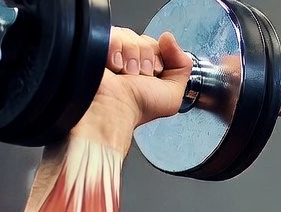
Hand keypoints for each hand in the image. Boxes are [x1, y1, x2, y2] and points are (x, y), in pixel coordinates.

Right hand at [70, 28, 192, 152]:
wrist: (114, 108)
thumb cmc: (138, 107)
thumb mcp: (173, 94)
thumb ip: (182, 66)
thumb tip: (169, 38)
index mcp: (146, 70)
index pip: (158, 46)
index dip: (158, 61)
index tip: (153, 76)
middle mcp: (129, 61)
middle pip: (145, 40)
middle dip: (146, 60)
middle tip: (138, 77)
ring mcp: (113, 52)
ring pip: (130, 36)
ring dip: (131, 57)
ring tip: (125, 74)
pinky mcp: (98, 45)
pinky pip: (114, 33)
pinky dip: (116, 50)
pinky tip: (114, 66)